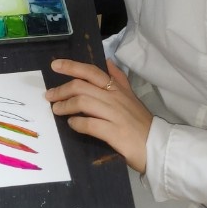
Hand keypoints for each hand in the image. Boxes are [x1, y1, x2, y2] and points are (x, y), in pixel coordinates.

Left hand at [46, 58, 152, 173]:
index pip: (92, 72)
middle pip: (82, 86)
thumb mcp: (130, 96)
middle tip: (49, 96)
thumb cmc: (140, 122)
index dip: (72, 66)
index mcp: (117, 88)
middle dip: (62, 89)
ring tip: (56, 110)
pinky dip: (77, 123)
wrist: (157, 146)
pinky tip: (72, 124)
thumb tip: (107, 62)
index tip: (55, 65)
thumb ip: (118, 79)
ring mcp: (115, 115)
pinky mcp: (114, 132)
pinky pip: (90, 124)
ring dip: (65, 105)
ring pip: (83, 102)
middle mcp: (115, 98)